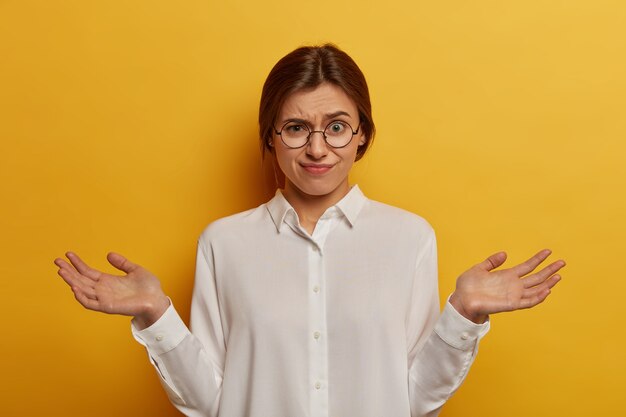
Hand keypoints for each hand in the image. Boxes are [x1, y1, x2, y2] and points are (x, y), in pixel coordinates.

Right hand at [54, 252, 169, 328]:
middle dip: (68, 271)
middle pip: (81, 280)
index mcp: (108, 281)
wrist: (157, 300)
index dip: (77, 263)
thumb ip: (122, 263)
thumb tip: (108, 254)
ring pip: (82, 290)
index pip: (88, 272)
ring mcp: (104, 299)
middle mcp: (103, 290)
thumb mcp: (135, 270)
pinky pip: (90, 303)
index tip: (68, 254)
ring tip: (61, 270)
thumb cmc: (148, 288)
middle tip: (57, 260)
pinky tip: (74, 287)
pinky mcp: (108, 307)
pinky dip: (81, 296)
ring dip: (71, 281)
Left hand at [449, 249, 564, 323]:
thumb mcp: (479, 268)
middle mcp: (513, 285)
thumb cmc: (468, 286)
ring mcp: (513, 295)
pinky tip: (547, 290)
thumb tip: (505, 253)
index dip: (538, 259)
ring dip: (548, 283)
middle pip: (536, 277)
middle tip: (562, 262)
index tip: (548, 251)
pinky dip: (538, 297)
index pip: (527, 266)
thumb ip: (492, 261)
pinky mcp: (511, 304)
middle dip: (549, 270)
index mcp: (507, 276)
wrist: (461, 300)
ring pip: (536, 289)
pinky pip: (528, 302)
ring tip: (559, 275)